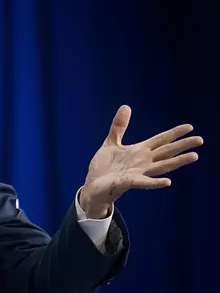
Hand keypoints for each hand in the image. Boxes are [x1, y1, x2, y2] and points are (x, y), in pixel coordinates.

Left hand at [80, 105, 202, 218]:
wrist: (92, 186)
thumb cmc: (104, 167)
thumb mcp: (112, 142)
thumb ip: (119, 126)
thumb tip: (126, 106)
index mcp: (139, 152)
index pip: (161, 140)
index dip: (174, 133)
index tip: (190, 127)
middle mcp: (142, 162)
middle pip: (166, 152)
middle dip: (182, 146)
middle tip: (200, 140)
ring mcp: (137, 173)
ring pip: (161, 167)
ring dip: (177, 162)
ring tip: (194, 156)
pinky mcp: (127, 183)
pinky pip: (143, 183)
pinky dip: (155, 182)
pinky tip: (168, 182)